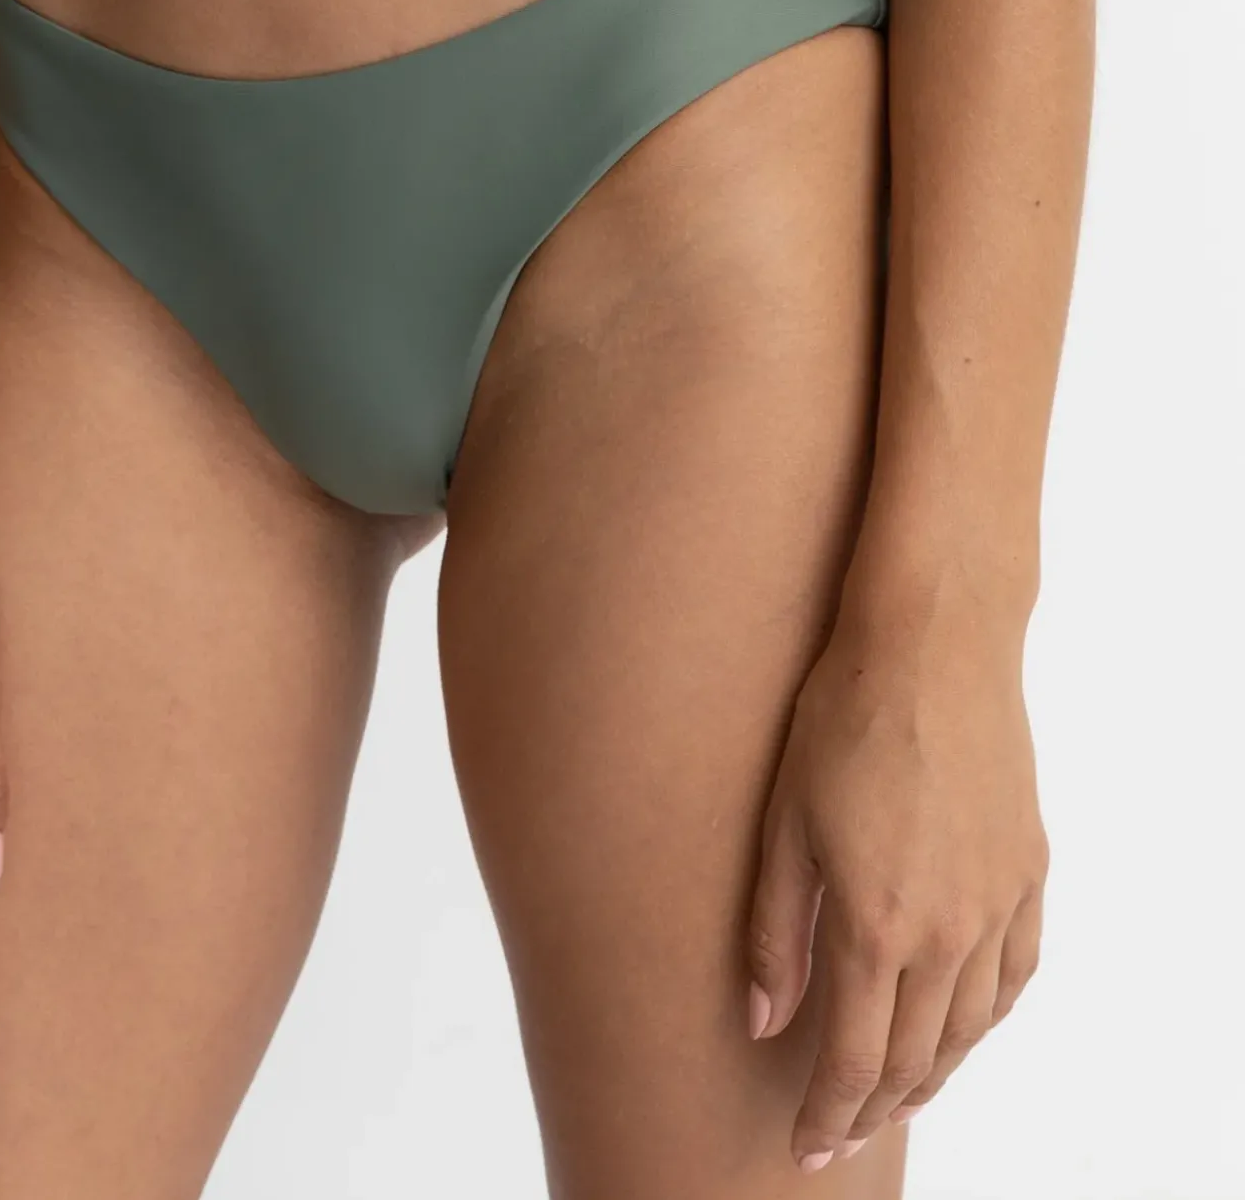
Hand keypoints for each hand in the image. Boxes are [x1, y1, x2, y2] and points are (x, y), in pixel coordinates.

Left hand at [746, 614, 1045, 1171]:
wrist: (932, 645)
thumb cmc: (842, 720)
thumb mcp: (784, 825)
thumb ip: (776, 933)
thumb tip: (765, 1023)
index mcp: (879, 925)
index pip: (855, 1060)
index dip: (828, 1115)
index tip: (805, 1147)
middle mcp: (950, 930)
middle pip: (916, 1058)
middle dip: (873, 1109)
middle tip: (840, 1133)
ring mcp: (998, 902)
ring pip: (972, 1027)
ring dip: (935, 1075)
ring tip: (897, 1098)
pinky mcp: (1028, 870)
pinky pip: (1017, 973)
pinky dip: (988, 1017)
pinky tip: (964, 1026)